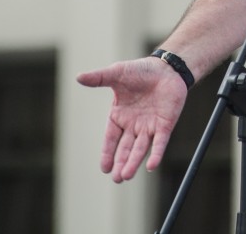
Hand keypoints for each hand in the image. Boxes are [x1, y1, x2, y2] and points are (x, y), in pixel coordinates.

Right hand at [76, 57, 188, 182]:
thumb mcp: (117, 73)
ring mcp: (149, 126)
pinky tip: (151, 166)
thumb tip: (78, 77)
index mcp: (119, 116)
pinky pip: (159, 142)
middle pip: (125, 148)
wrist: (167, 67)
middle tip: (116, 179)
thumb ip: (99, 78)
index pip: (111, 138)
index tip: (104, 168)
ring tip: (125, 176)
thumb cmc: (141, 70)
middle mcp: (133, 125)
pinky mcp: (165, 125)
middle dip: (120, 164)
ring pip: (140, 149)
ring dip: (133, 163)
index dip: (107, 153)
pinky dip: (156, 154)